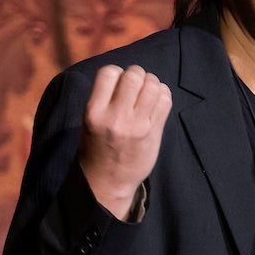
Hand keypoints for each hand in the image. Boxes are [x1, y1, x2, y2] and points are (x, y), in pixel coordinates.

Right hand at [77, 64, 170, 220]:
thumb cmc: (97, 147)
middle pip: (133, 76)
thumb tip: (125, 74)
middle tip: (137, 84)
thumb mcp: (89, 120)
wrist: (108, 181)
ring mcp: (137, 125)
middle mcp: (116, 117)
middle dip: (137, 74)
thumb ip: (104, 97)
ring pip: (152, 85)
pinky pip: (165, 100)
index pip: (109, 72)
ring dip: (152, 82)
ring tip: (148, 92)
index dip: (117, 73)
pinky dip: (163, 94)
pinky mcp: (154, 132)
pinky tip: (156, 101)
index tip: (119, 82)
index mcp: (94, 112)